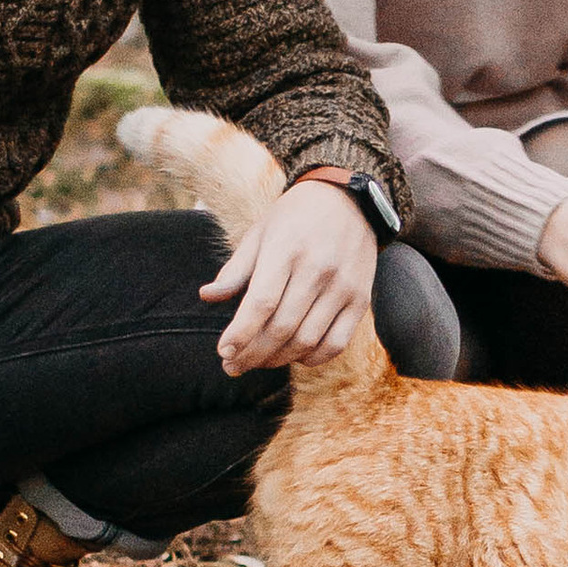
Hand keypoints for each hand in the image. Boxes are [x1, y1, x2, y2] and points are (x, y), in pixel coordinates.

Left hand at [201, 177, 378, 373]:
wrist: (348, 200)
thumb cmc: (294, 218)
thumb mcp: (259, 233)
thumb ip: (235, 269)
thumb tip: (206, 296)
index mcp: (286, 249)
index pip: (261, 303)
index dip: (241, 333)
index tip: (223, 352)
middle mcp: (317, 269)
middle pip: (282, 327)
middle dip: (252, 354)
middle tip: (233, 365)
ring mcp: (343, 286)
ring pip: (307, 341)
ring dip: (278, 360)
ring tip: (258, 362)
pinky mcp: (361, 300)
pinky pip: (336, 343)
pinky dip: (312, 358)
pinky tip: (294, 356)